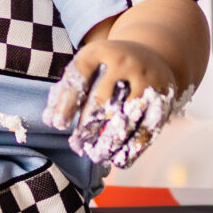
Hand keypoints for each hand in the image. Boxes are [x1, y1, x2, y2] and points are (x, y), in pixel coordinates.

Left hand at [44, 36, 183, 170]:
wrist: (152, 54)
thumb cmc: (108, 69)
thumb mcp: (88, 69)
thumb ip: (66, 92)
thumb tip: (48, 120)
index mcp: (99, 52)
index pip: (78, 77)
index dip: (66, 103)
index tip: (58, 125)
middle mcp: (124, 62)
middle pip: (102, 98)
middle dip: (88, 126)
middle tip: (77, 146)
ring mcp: (145, 77)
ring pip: (127, 114)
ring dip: (111, 139)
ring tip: (97, 156)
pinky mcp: (163, 94)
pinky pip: (148, 125)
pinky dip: (134, 146)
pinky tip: (120, 160)